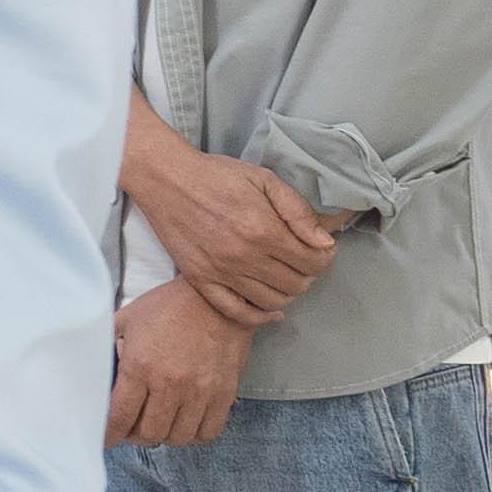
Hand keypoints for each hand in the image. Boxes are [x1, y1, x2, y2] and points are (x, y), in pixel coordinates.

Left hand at [106, 277, 262, 449]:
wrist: (217, 298)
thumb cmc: (170, 306)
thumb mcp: (127, 319)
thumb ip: (108, 345)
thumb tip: (93, 366)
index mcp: (140, 366)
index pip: (119, 417)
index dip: (109, 435)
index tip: (106, 439)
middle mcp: (170, 384)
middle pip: (148, 433)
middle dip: (134, 435)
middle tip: (130, 427)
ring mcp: (200, 391)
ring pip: (177, 437)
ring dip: (163, 435)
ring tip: (157, 424)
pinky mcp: (224, 393)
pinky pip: (208, 432)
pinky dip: (193, 434)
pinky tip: (184, 422)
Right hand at [120, 102, 334, 321]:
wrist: (166, 179)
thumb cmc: (217, 175)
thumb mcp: (264, 179)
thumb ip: (298, 211)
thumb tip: (325, 243)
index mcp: (264, 230)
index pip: (313, 262)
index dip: (324, 258)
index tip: (321, 250)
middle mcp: (244, 257)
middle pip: (296, 284)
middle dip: (308, 274)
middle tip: (303, 260)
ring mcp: (221, 272)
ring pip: (272, 301)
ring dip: (287, 292)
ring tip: (285, 276)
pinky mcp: (201, 280)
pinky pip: (236, 312)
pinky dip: (259, 317)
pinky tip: (270, 310)